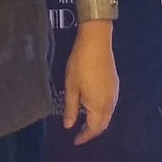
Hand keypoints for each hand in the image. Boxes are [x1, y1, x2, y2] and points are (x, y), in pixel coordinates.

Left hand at [63, 20, 117, 144]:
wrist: (96, 42)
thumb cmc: (80, 64)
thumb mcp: (71, 86)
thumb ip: (70, 108)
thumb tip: (68, 125)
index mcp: (99, 106)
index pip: (93, 129)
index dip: (84, 136)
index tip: (75, 140)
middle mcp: (110, 102)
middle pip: (103, 123)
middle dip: (91, 130)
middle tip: (79, 132)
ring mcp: (114, 92)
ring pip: (107, 114)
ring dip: (97, 120)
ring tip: (84, 120)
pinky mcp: (114, 83)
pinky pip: (109, 104)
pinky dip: (101, 110)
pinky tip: (91, 104)